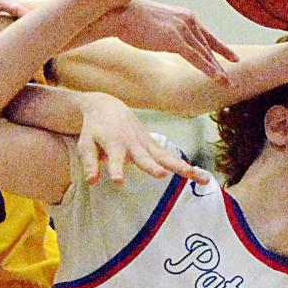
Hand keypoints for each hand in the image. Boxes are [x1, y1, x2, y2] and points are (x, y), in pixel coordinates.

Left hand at [73, 92, 209, 184]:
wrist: (108, 106)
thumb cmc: (94, 130)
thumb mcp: (86, 145)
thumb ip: (89, 163)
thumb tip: (92, 181)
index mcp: (114, 143)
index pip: (115, 159)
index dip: (116, 169)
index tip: (118, 180)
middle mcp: (133, 143)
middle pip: (144, 157)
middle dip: (152, 167)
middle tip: (161, 175)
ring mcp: (146, 144)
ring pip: (166, 157)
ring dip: (182, 167)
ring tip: (199, 178)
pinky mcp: (154, 145)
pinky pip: (171, 157)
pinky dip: (185, 166)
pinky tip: (202, 178)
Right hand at [103, 0, 238, 83]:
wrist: (119, 15)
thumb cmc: (131, 18)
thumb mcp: (157, 23)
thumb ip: (168, 30)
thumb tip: (167, 39)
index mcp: (185, 15)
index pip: (207, 35)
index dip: (221, 48)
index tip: (233, 58)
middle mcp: (188, 20)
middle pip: (208, 46)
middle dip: (222, 63)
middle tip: (232, 77)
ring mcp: (182, 29)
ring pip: (204, 53)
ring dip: (217, 70)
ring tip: (227, 82)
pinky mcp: (174, 39)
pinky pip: (195, 57)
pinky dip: (207, 68)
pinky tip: (216, 77)